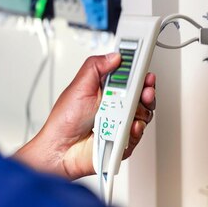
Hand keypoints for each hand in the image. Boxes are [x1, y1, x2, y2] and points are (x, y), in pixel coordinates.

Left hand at [14, 53, 156, 179]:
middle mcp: (117, 105)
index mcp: (107, 90)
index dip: (139, 70)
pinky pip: (139, 132)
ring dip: (142, 109)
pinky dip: (136, 128)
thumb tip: (114, 56)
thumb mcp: (78, 87)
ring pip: (145, 112)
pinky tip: (129, 126)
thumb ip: (95, 67)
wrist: (60, 150)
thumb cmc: (64, 121)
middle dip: (147, 89)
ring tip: (131, 110)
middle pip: (143, 94)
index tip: (143, 64)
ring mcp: (122, 122)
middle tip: (145, 88)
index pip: (130, 76)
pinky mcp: (125, 139)